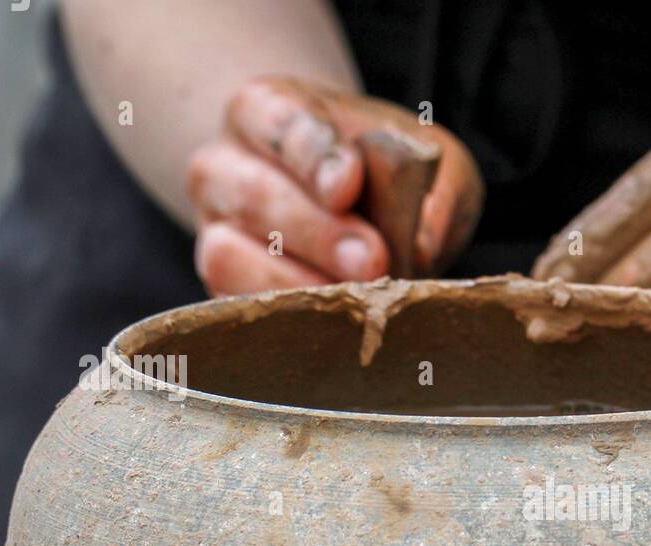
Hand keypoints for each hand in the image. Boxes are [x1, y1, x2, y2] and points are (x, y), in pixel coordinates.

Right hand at [188, 76, 482, 295]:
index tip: (347, 182)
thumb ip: (435, 188)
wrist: (346, 202)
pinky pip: (235, 307)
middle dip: (317, 233)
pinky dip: (283, 321)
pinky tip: (332, 327)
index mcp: (268, 112)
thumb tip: (422, 246)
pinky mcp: (220, 287)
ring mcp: (214, 229)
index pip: (279, 121)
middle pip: (254, 194)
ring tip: (354, 302)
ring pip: (228, 256)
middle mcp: (224, 166)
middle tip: (371, 261)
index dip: (311, 153)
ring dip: (295, 285)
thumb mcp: (424, 160)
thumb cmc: (381, 172)